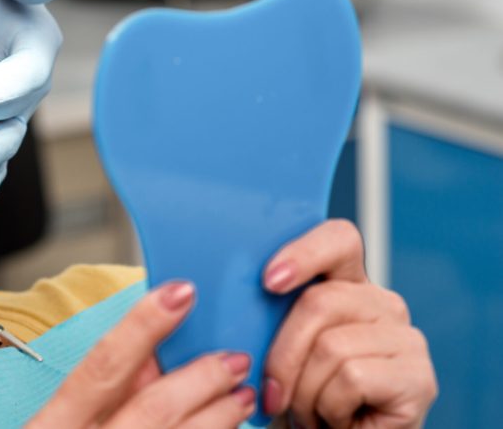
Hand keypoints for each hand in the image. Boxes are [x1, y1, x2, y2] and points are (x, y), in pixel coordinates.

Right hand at [29, 282, 255, 427]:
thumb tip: (145, 356)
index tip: (179, 293)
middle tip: (233, 358)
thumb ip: (94, 393)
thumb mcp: (54, 426)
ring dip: (222, 416)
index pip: (102, 366)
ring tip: (241, 396)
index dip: (143, 325)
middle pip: (155, 407)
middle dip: (203, 377)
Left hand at [262, 220, 437, 427]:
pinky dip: (329, 408)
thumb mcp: (277, 350)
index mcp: (346, 287)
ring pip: (330, 346)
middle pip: (318, 302)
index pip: (338, 240)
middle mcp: (382, 304)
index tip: (269, 281)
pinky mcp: (419, 377)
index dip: (304, 253)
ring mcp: (407, 338)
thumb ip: (268, 317)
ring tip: (311, 412)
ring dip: (304, 393)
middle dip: (282, 356)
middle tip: (276, 395)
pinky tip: (338, 421)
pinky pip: (352, 377)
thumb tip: (232, 296)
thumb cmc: (299, 401)